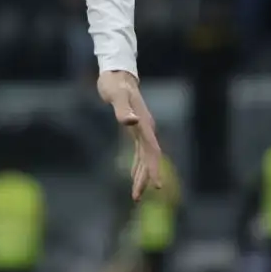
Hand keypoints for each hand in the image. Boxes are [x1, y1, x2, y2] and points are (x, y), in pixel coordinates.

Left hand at [98, 71, 161, 198]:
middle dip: (147, 178)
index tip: (156, 186)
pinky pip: (140, 152)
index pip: (152, 151)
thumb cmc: (114, 84)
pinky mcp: (136, 129)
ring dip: (142, 176)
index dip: (154, 169)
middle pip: (151, 158)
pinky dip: (137, 166)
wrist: (117, 73)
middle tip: (137, 198)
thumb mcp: (115, 95)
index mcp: (144, 124)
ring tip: (136, 195)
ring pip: (146, 158)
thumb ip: (122, 109)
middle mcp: (146, 129)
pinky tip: (134, 176)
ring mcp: (143, 130)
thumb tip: (130, 121)